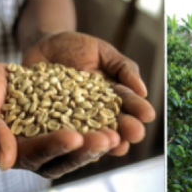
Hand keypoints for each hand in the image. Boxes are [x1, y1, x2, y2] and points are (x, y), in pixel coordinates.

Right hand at [0, 63, 113, 177]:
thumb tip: (6, 162)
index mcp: (12, 153)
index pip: (36, 155)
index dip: (55, 146)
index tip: (75, 137)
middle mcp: (35, 151)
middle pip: (64, 157)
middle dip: (87, 149)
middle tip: (109, 138)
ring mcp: (52, 137)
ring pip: (80, 146)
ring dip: (101, 141)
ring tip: (121, 133)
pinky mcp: (65, 122)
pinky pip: (87, 126)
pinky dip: (103, 124)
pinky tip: (121, 117)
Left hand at [22, 33, 155, 159]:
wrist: (42, 45)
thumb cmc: (77, 47)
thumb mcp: (104, 52)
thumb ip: (123, 68)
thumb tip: (143, 91)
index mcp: (112, 95)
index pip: (128, 103)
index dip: (138, 109)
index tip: (149, 115)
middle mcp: (94, 111)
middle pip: (112, 123)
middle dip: (125, 129)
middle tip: (136, 134)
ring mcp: (72, 117)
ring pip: (89, 132)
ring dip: (102, 140)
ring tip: (113, 145)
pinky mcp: (47, 121)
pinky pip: (58, 132)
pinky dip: (68, 140)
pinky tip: (78, 146)